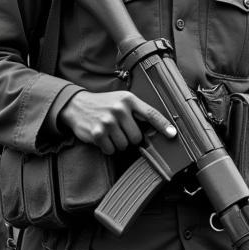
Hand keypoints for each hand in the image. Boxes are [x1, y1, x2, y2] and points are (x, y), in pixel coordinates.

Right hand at [58, 89, 176, 154]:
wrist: (76, 105)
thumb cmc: (102, 104)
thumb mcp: (120, 100)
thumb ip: (136, 111)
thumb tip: (157, 128)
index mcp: (127, 99)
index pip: (150, 114)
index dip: (162, 125)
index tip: (172, 134)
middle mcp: (118, 109)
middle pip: (136, 137)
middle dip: (128, 137)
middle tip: (118, 129)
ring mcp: (107, 121)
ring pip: (124, 145)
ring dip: (117, 143)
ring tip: (108, 131)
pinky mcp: (97, 133)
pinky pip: (111, 149)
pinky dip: (107, 147)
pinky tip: (101, 136)